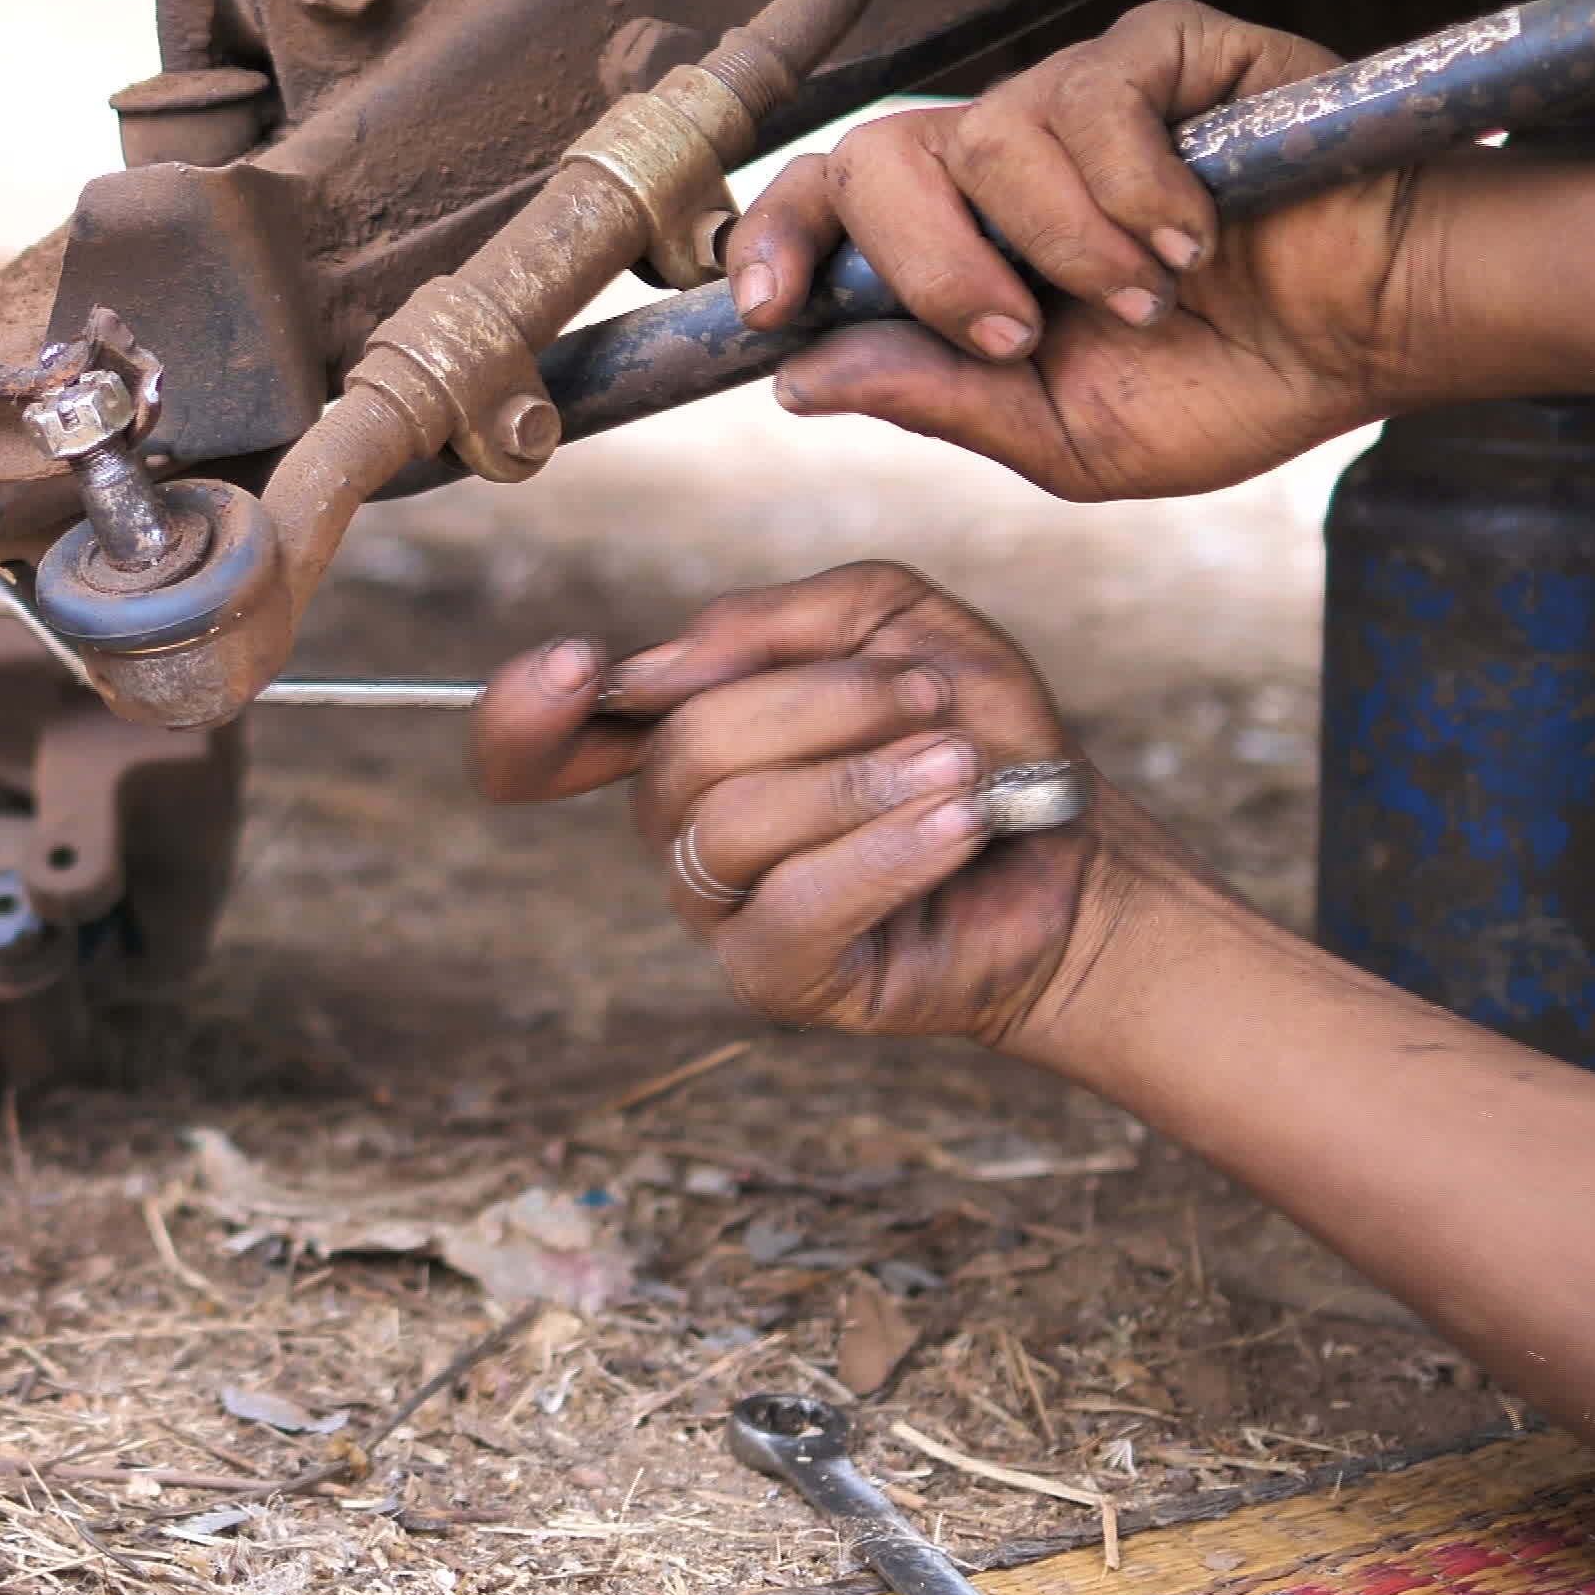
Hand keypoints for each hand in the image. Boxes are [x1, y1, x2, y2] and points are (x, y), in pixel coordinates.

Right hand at [472, 561, 1194, 1051]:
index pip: (538, 744)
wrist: (1073, 854)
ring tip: (962, 767)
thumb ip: (781, 619)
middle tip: (933, 698)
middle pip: (685, 748)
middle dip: (821, 705)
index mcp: (687, 734)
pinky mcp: (773, 976)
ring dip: (864, 778)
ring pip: (735, 824)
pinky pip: (797, 903)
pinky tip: (959, 823)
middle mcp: (678, 823)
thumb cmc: (979, 737)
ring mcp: (717, 907)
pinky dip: (889, 851)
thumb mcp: (897, 626)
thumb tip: (663, 663)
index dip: (522, 711)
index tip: (576, 664)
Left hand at [718, 0, 1439, 500]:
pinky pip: (1093, 92)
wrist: (1382, 336)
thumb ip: (937, 401)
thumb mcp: (1066, 434)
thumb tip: (799, 380)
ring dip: (1063, 242)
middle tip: (1014, 334)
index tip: (764, 306)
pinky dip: (1135, 186)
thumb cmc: (1242, 381)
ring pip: (987, 135)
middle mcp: (1006, 163)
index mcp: (968, 244)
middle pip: (875, 157)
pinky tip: (1194, 234)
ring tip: (1152, 297)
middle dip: (926, 263)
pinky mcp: (1165, 51)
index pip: (831, 206)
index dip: (777, 239)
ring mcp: (1083, 97)